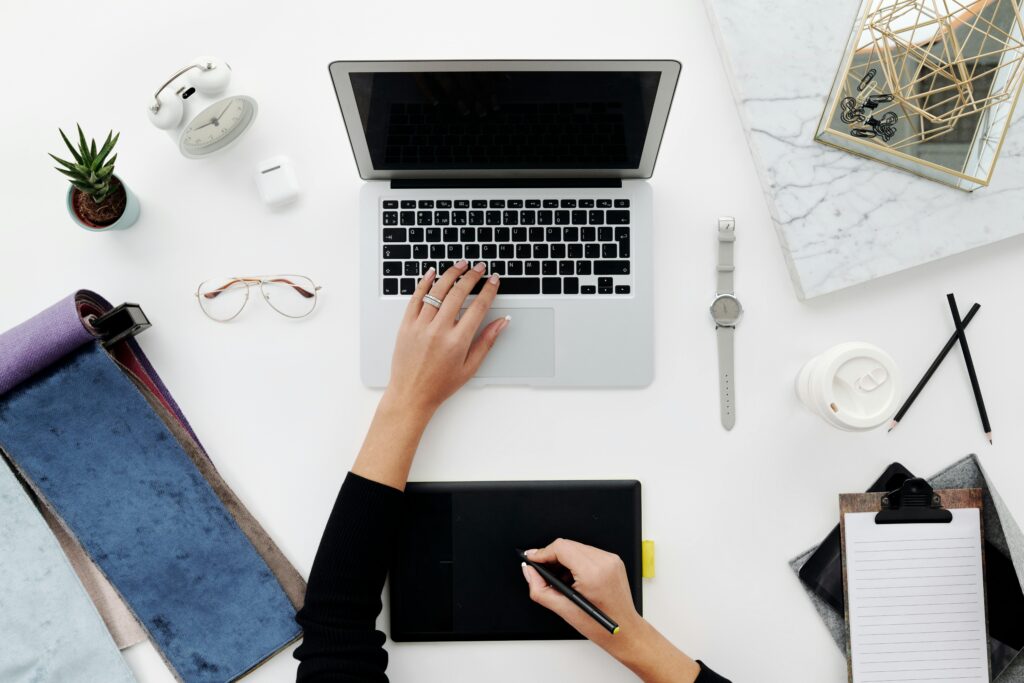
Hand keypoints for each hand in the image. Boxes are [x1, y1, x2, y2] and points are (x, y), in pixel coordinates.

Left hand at [384, 260, 508, 418]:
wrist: (411, 395)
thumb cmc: (440, 385)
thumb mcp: (470, 367)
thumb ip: (487, 341)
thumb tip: (502, 322)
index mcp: (457, 341)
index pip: (478, 307)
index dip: (489, 290)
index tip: (494, 280)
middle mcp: (438, 330)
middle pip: (458, 293)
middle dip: (472, 276)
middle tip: (479, 267)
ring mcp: (420, 326)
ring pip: (437, 291)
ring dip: (450, 274)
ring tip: (460, 265)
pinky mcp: (406, 325)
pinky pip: (416, 298)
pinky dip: (424, 283)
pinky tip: (432, 273)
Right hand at [521, 539, 642, 646]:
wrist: (625, 631)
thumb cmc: (601, 625)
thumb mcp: (564, 610)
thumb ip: (540, 589)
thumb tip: (529, 572)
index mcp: (593, 573)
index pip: (561, 548)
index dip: (542, 552)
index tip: (532, 558)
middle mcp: (604, 562)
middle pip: (568, 545)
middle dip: (551, 555)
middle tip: (541, 569)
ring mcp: (611, 560)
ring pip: (577, 547)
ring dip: (563, 559)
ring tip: (558, 577)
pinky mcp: (613, 561)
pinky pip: (588, 552)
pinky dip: (576, 561)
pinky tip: (572, 577)